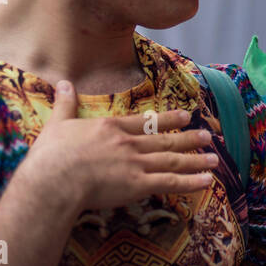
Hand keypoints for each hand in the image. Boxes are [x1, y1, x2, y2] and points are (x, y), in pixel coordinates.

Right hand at [17, 79, 219, 212]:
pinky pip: (170, 182)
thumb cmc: (51, 156)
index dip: (167, 119)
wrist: (53, 181)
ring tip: (214, 158)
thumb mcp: (57, 123)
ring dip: (195, 159)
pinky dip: (190, 182)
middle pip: (165, 139)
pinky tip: (206, 181)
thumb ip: (65, 103)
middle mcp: (128, 143)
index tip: (185, 116)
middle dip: (188, 137)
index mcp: (111, 128)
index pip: (145, 122)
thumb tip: (63, 81)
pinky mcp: (137, 185)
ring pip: (172, 159)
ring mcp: (135, 163)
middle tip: (207, 135)